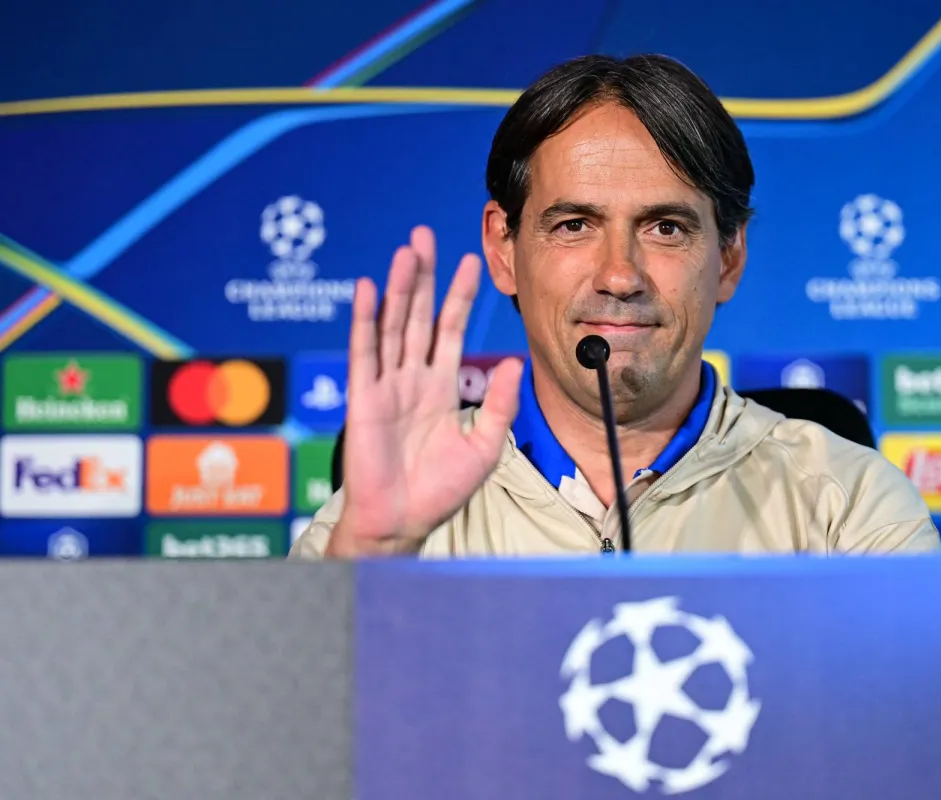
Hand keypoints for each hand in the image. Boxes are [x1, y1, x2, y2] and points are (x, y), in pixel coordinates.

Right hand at [327, 226, 521, 557]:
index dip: (459, 295)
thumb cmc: (440, 490)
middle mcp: (412, 378)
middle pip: (418, 315)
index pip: (449, 329)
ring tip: (407, 250)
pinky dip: (366, 319)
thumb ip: (499, 403)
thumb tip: (516, 361)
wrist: (403, 521)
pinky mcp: (363, 398)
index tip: (470, 261)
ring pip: (394, 324)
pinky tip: (370, 287)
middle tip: (426, 235)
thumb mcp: (483, 445)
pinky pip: (364, 351)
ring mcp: (385, 384)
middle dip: (423, 275)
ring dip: (399, 287)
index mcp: (439, 386)